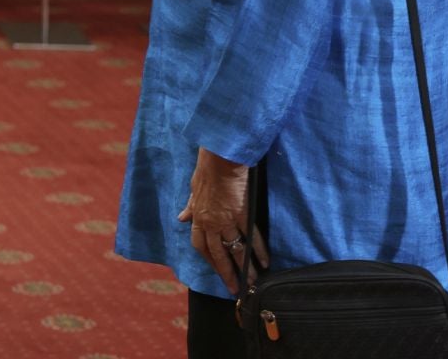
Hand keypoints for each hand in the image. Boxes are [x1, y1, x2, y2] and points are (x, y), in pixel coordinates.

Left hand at [178, 147, 268, 291]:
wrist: (220, 158)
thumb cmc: (206, 170)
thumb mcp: (193, 189)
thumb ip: (190, 207)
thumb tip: (181, 218)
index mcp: (198, 217)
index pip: (201, 245)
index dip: (209, 260)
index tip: (217, 271)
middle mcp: (211, 222)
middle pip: (218, 254)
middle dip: (227, 273)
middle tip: (235, 288)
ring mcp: (227, 219)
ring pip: (236, 249)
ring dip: (245, 267)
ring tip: (254, 281)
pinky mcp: (243, 214)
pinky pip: (252, 236)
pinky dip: (259, 250)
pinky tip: (266, 261)